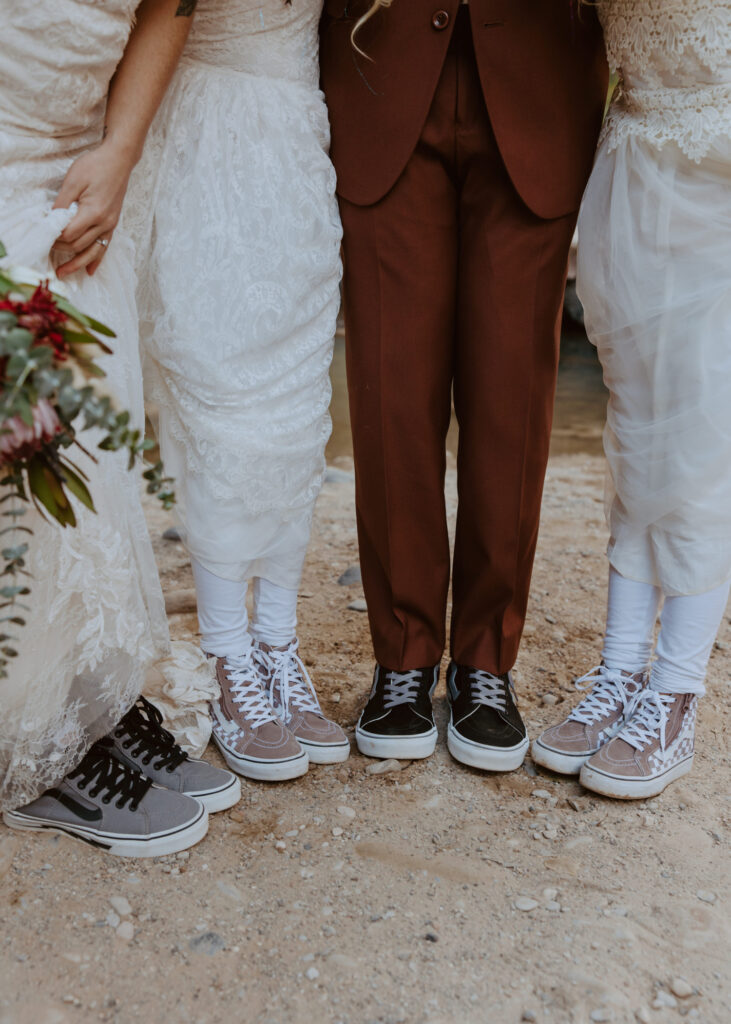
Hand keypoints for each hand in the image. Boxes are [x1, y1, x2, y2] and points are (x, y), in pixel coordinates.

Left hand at [52, 140, 136, 277]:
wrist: (119, 161)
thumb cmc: (95, 166)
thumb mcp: (73, 180)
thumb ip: (62, 203)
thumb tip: (52, 221)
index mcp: (93, 212)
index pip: (69, 234)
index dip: (54, 237)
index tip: (43, 235)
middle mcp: (104, 223)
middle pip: (78, 245)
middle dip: (61, 249)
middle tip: (46, 248)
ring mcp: (110, 226)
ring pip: (91, 252)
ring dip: (76, 264)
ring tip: (63, 273)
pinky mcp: (112, 225)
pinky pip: (104, 248)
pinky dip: (95, 260)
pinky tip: (89, 270)